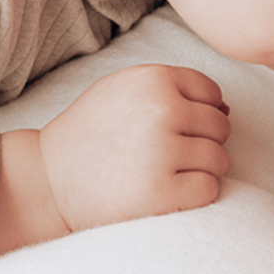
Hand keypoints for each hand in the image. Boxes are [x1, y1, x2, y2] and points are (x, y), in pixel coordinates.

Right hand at [37, 64, 231, 232]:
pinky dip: (195, 195)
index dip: (199, 114)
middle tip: (167, 156)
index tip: (173, 129)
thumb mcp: (122, 90)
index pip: (211, 94)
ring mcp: (162, 151)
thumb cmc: (90, 134)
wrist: (47, 180)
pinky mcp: (162, 192)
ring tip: (166, 173)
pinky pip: (209, 189)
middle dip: (202, 143)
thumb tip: (226, 107)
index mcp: (153, 79)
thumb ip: (170, 88)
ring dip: (201, 170)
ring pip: (219, 159)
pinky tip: (167, 192)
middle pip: (220, 127)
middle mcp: (161, 110)